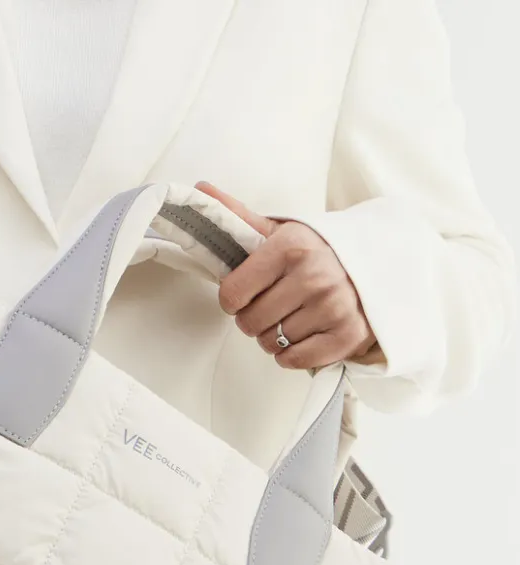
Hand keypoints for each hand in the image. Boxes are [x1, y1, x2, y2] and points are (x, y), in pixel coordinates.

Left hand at [196, 181, 379, 369]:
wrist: (377, 264)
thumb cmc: (319, 252)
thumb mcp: (281, 232)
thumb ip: (239, 217)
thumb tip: (200, 190)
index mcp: (292, 247)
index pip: (232, 293)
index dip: (233, 298)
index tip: (246, 292)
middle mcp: (314, 277)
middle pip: (249, 323)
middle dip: (253, 318)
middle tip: (272, 305)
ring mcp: (333, 308)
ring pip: (271, 344)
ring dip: (273, 337)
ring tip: (291, 317)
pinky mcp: (346, 336)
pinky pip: (294, 361)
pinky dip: (292, 355)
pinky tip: (304, 334)